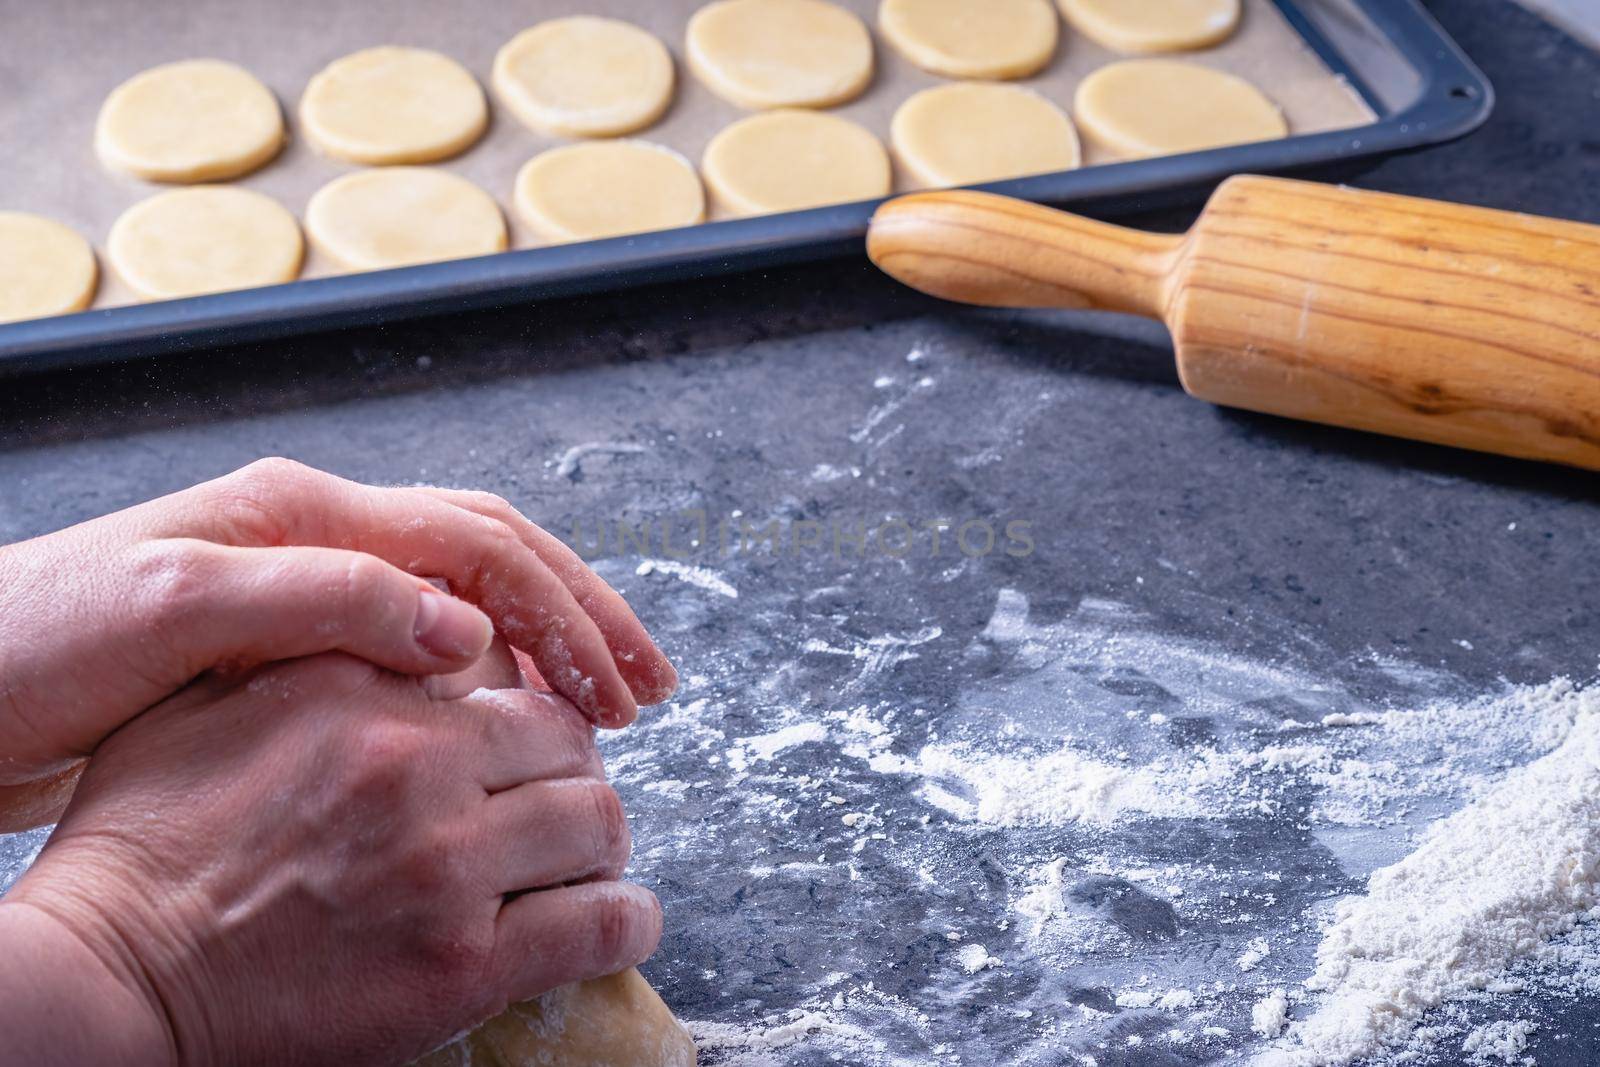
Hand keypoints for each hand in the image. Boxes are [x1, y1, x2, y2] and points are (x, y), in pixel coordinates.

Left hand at [0, 458, 675, 792]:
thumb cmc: (36, 644)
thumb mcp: (174, 612)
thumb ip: (325, 604)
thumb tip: (467, 632)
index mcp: (303, 514)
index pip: (474, 543)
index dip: (562, 612)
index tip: (617, 690)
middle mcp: (319, 538)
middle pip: (491, 555)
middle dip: (582, 615)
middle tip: (651, 688)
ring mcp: (307, 586)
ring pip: (466, 597)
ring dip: (547, 643)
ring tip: (610, 702)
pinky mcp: (291, 644)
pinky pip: (420, 646)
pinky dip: (485, 676)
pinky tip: (510, 718)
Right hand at [1, 652, 659, 1066]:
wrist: (106, 980)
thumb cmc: (140, 845)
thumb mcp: (205, 703)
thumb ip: (310, 650)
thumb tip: (400, 623)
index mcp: (360, 690)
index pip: (503, 666)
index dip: (525, 699)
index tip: (526, 733)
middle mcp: (416, 765)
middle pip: (566, 740)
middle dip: (572, 767)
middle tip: (560, 799)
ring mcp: (447, 866)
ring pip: (598, 822)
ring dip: (601, 841)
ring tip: (586, 860)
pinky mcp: (464, 966)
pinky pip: (599, 925)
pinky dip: (626, 920)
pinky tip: (620, 920)